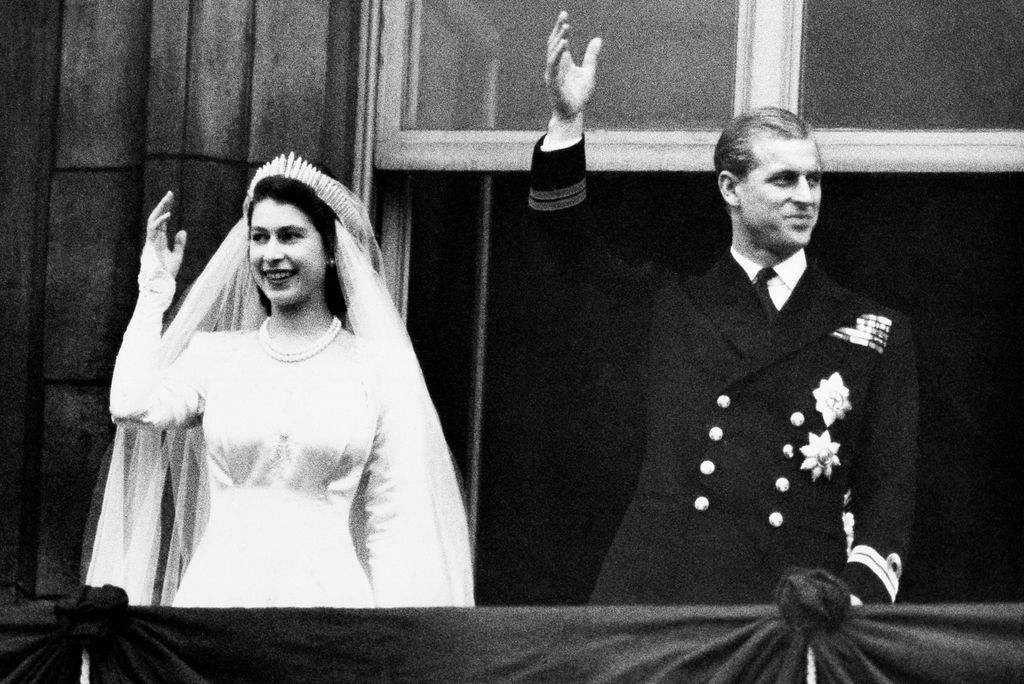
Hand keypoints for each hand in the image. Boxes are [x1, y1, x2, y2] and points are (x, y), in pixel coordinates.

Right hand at [142, 191, 185, 279]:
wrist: (161, 285)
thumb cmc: (168, 273)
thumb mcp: (177, 256)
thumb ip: (179, 244)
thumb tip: (182, 230)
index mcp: (158, 240)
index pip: (161, 222)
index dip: (165, 210)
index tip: (171, 200)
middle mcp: (153, 239)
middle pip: (156, 217)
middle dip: (163, 205)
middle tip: (170, 193)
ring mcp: (151, 241)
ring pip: (153, 220)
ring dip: (161, 208)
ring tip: (168, 198)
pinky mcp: (151, 246)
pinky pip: (153, 230)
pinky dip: (160, 221)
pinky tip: (168, 214)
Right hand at [545, 12, 601, 126]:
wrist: (573, 114)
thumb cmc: (579, 95)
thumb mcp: (589, 72)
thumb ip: (591, 56)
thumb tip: (598, 38)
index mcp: (563, 62)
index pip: (560, 41)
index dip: (562, 28)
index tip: (565, 15)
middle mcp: (555, 66)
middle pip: (554, 43)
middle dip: (558, 29)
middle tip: (564, 15)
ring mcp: (552, 74)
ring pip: (552, 52)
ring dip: (559, 39)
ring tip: (566, 27)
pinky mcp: (552, 83)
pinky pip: (553, 66)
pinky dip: (557, 55)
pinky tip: (564, 44)